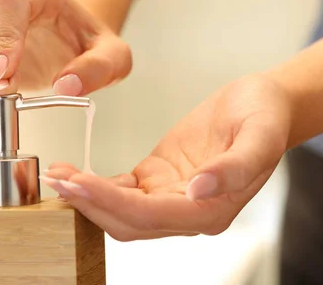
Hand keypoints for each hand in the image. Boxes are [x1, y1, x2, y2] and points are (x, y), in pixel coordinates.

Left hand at [42, 73, 290, 240]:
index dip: (111, 203)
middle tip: (57, 182)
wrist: (264, 102)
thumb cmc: (265, 116)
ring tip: (57, 176)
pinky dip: (97, 185)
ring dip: (88, 197)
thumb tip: (200, 190)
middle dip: (90, 204)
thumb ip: (235, 167)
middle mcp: (189, 211)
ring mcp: (171, 196)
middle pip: (128, 221)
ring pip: (120, 210)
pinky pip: (123, 190)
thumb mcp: (260, 135)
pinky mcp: (159, 178)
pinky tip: (75, 173)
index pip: (151, 215)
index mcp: (211, 209)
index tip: (79, 184)